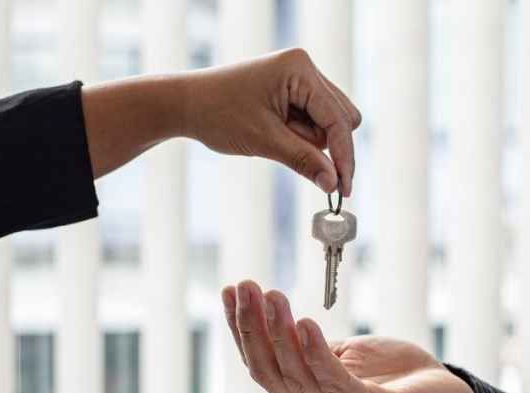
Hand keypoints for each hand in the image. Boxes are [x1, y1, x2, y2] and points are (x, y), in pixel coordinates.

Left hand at [81, 48, 360, 193]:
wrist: (185, 104)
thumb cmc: (218, 115)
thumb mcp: (264, 142)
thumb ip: (304, 161)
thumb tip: (333, 183)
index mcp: (300, 69)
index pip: (338, 119)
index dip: (344, 157)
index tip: (344, 189)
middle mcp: (304, 67)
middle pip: (341, 118)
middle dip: (326, 146)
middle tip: (303, 165)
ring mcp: (299, 77)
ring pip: (329, 121)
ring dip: (311, 141)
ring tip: (275, 141)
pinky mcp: (291, 89)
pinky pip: (313, 119)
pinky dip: (301, 135)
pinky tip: (276, 135)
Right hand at [220, 280, 477, 392]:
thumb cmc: (398, 378)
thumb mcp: (347, 359)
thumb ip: (313, 351)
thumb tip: (279, 321)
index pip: (262, 369)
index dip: (243, 331)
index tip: (232, 292)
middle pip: (272, 374)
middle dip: (253, 328)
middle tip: (245, 288)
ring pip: (299, 377)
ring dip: (279, 333)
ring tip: (272, 296)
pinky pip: (336, 384)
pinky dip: (316, 353)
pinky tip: (304, 324)